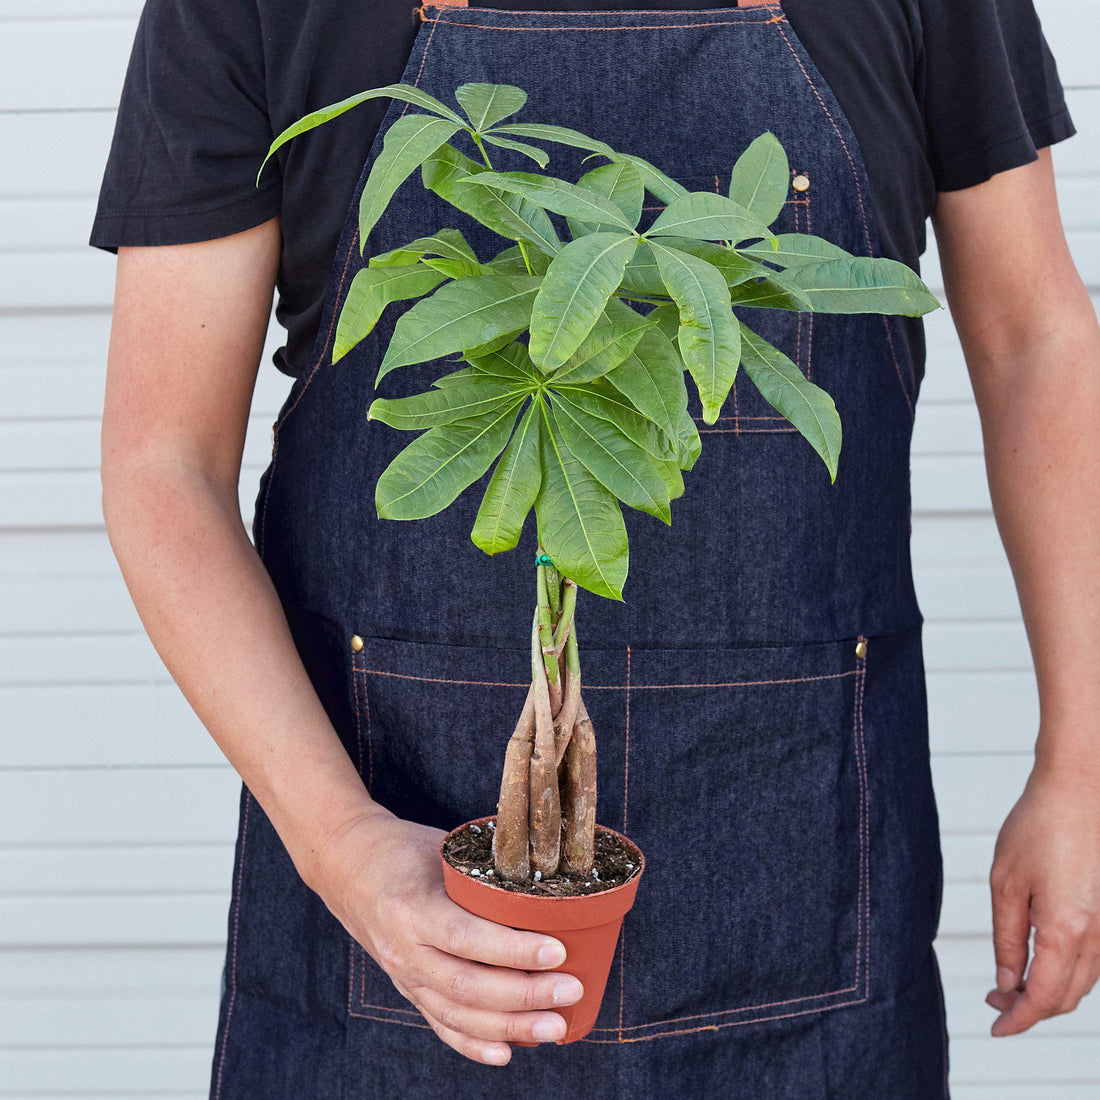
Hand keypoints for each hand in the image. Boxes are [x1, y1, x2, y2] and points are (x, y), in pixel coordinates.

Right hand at [310, 807, 584, 1064]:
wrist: (344, 863)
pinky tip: (508, 1052)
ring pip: (457, 1013)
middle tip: (570, 990)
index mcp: (411, 907)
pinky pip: (440, 1024)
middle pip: (467, 985)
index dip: (513, 950)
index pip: (466, 937)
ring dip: (510, 1026)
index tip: (557, 950)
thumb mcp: (441, 848)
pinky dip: (474, 1045)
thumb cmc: (401, 849)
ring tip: (556, 1027)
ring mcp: (403, 975)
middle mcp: (404, 949)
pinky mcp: (406, 988)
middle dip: (524, 994)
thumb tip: (543, 879)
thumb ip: (483, 871)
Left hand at [986, 760, 1099, 1034]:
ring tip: (1012, 984)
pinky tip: (1041, 960)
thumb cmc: (1038, 827)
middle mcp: (1098, 936)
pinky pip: (1094, 961)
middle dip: (1030, 1009)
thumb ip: (1008, 938)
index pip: (1042, 997)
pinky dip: (1068, 972)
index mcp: (1066, 930)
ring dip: (1050, 991)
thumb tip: (1007, 982)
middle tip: (995, 1003)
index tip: (995, 1028)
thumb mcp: (1005, 883)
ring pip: (1083, 982)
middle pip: (1066, 997)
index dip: (1018, 1020)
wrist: (1080, 791)